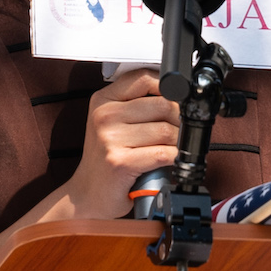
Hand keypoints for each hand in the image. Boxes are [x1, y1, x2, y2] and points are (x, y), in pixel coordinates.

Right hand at [59, 68, 178, 218]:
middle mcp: (104, 115)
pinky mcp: (120, 162)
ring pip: (165, 130)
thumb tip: (176, 95)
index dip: (169, 88)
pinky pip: (162, 153)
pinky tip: (172, 159)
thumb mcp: (113, 121)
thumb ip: (136, 104)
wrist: (88, 192)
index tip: (178, 100)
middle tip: (182, 130)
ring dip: (179, 141)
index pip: (144, 78)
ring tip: (176, 146)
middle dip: (180, 119)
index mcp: (103, 99)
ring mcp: (110, 138)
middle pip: (162, 104)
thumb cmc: (106, 156)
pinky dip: (174, 157)